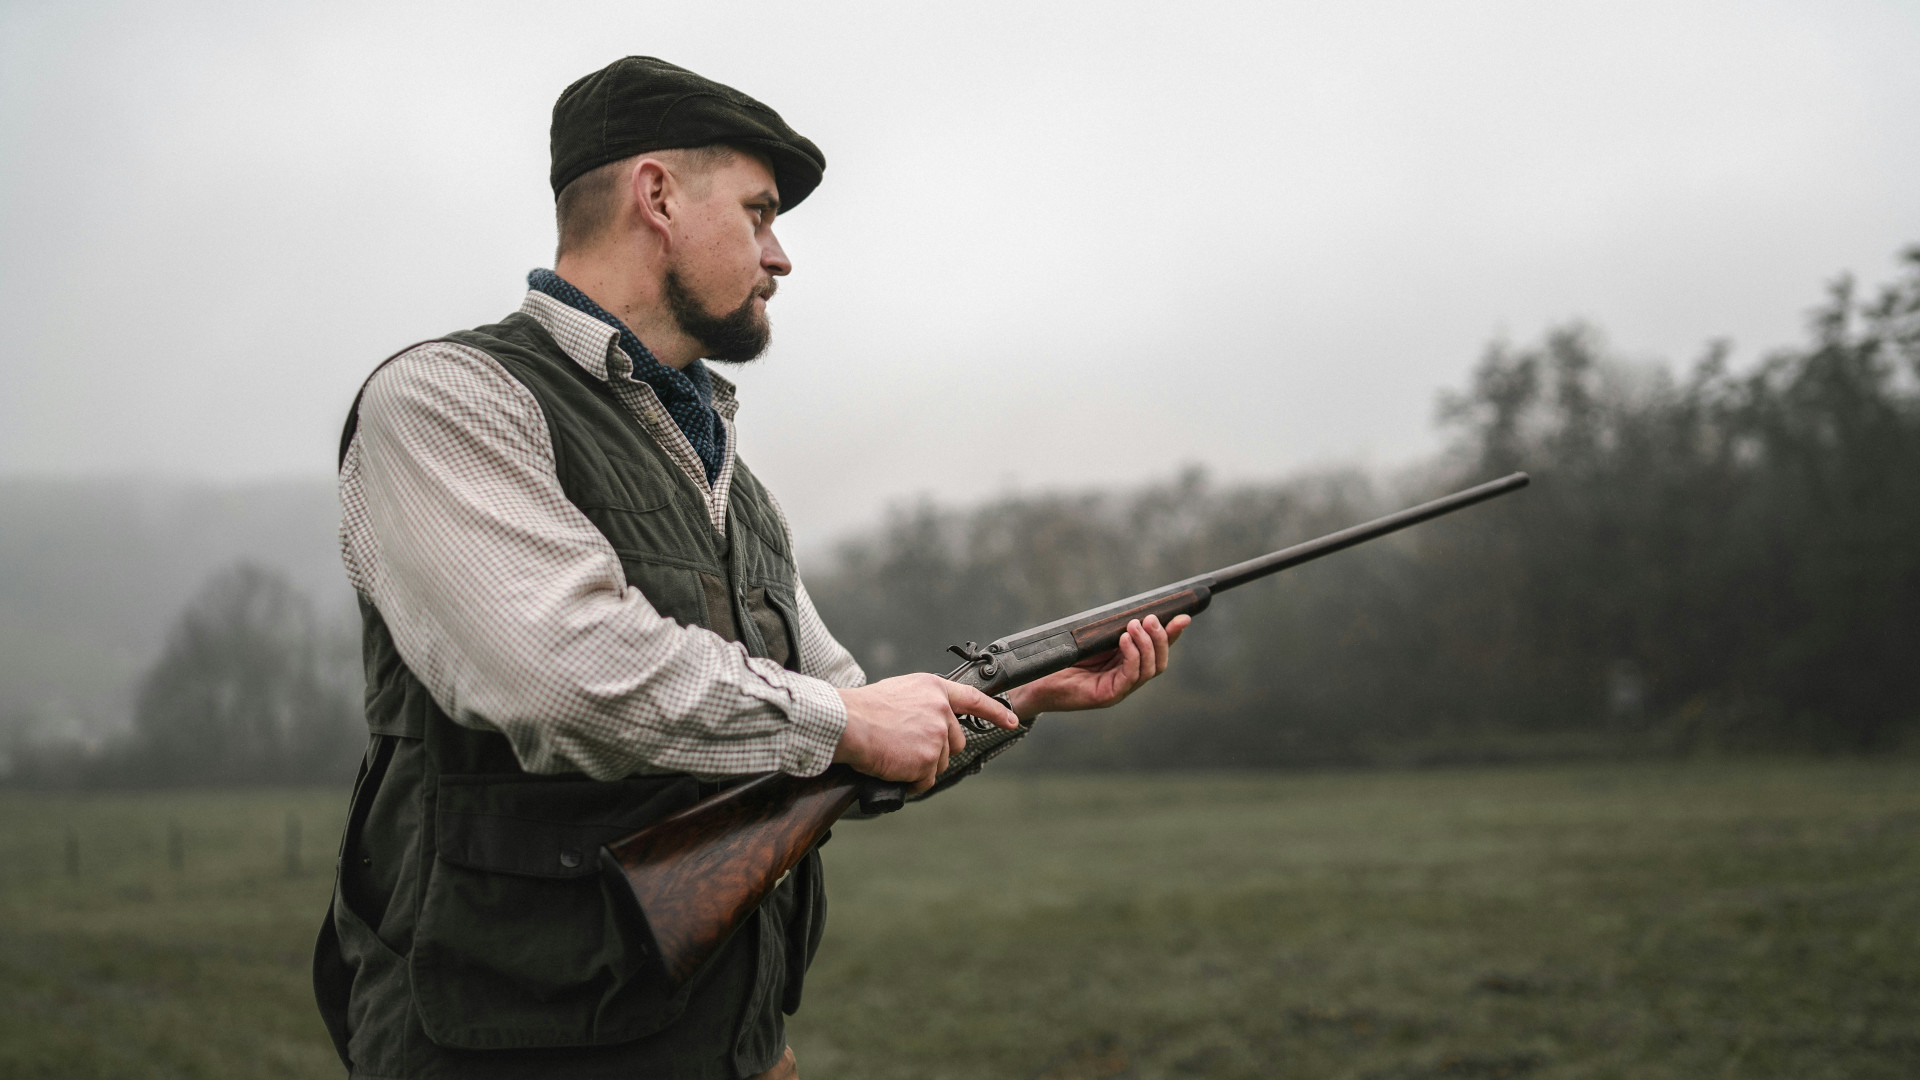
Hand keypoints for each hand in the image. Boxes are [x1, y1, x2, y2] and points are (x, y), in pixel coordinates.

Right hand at [834, 674, 1018, 791]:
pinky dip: (911, 782)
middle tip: (908, 750)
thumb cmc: (863, 709)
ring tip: (894, 756)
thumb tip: (927, 725)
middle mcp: (941, 710)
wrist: (848, 723)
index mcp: (934, 689)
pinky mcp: (928, 759)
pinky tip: (894, 769)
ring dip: (920, 767)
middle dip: (937, 751)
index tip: (1012, 721)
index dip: (996, 712)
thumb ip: (922, 705)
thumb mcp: (900, 693)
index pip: (974, 699)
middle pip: (956, 742)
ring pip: (940, 763)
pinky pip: (925, 780)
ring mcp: (937, 735)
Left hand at [1006, 614, 1189, 719]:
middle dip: (1161, 639)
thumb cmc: (1062, 660)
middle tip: (1152, 618)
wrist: (1035, 681)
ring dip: (1146, 645)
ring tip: (1135, 625)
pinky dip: (1132, 656)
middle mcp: (1126, 680)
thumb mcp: (1093, 641)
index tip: (1183, 617)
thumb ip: (1114, 631)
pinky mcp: (1107, 696)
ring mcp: (1119, 690)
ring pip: (1148, 670)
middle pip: (1159, 663)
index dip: (1171, 636)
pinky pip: (1129, 677)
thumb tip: (1135, 613)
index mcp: (1125, 666)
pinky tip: (1125, 640)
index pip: (1157, 652)